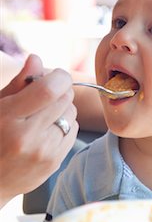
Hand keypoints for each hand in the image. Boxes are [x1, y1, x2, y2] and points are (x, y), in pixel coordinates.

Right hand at [0, 54, 78, 208]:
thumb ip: (18, 83)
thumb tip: (37, 58)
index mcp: (9, 119)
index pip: (49, 90)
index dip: (59, 77)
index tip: (55, 75)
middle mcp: (28, 138)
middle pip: (64, 100)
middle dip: (59, 90)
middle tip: (45, 94)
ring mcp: (44, 153)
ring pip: (72, 114)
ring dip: (63, 108)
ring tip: (43, 114)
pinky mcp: (54, 163)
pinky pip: (74, 130)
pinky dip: (65, 123)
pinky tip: (47, 129)